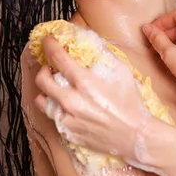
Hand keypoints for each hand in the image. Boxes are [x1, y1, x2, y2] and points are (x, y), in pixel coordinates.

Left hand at [34, 35, 155, 159]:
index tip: (48, 40)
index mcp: (84, 82)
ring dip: (46, 90)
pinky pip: (53, 117)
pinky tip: (67, 105)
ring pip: (41, 100)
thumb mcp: (121, 71)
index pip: (57, 57)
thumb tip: (89, 38)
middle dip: (43, 68)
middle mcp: (72, 101)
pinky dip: (56, 107)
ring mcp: (68, 119)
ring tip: (55, 86)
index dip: (49, 45)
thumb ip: (103, 53)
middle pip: (41, 79)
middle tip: (50, 66)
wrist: (135, 136)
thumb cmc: (130, 103)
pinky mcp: (68, 133)